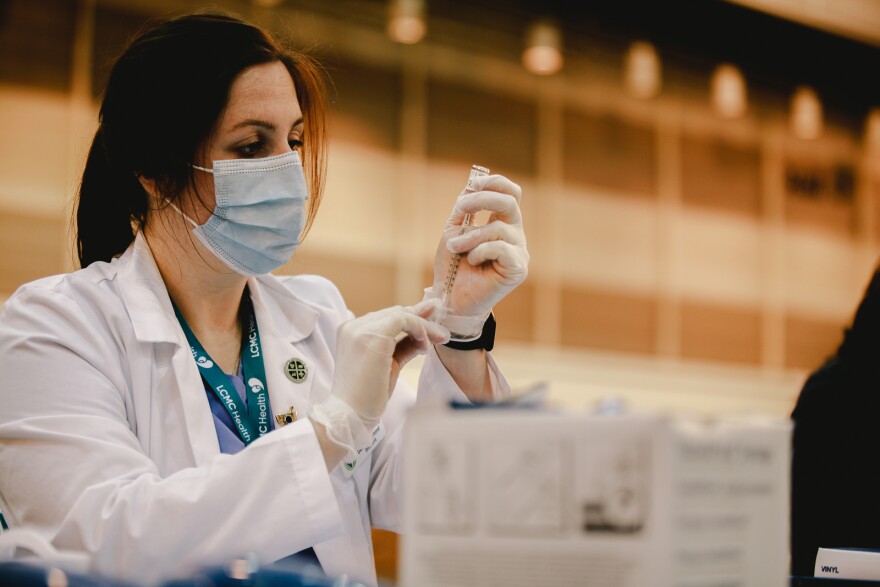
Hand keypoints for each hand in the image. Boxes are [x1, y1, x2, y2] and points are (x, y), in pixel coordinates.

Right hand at [330, 299, 449, 427]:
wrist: (351, 414)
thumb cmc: (368, 395)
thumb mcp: (389, 364)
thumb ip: (404, 346)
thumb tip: (424, 335)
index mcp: (352, 332)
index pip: (386, 318)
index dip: (412, 319)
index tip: (432, 324)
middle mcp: (354, 326)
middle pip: (394, 313)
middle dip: (422, 320)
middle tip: (441, 332)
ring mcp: (360, 329)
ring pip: (401, 315)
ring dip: (424, 326)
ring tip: (440, 338)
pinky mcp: (373, 335)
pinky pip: (403, 320)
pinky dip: (419, 329)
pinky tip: (425, 345)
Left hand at [430, 174, 528, 319]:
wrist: (451, 298)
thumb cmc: (453, 267)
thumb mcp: (454, 231)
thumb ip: (464, 209)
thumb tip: (471, 185)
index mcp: (502, 223)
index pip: (510, 193)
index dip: (495, 183)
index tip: (473, 184)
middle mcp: (515, 235)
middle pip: (511, 202)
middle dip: (483, 199)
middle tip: (461, 207)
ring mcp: (519, 251)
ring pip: (499, 229)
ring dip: (471, 235)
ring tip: (455, 247)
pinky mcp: (518, 268)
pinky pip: (502, 248)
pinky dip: (481, 251)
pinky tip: (472, 260)